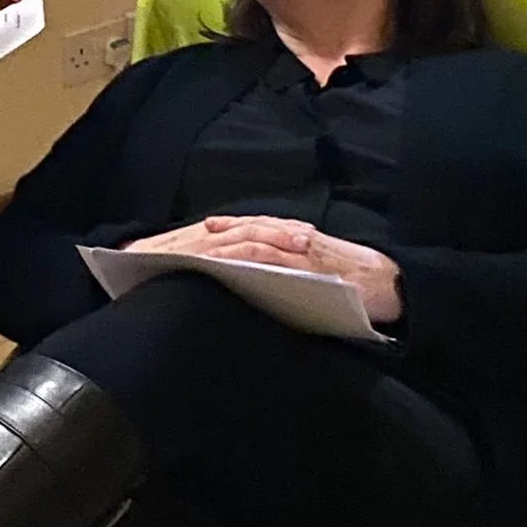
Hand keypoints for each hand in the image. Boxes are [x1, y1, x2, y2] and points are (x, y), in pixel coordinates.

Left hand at [127, 215, 403, 324]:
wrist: (392, 288)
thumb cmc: (339, 289)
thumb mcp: (291, 284)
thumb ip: (258, 281)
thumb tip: (211, 292)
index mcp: (270, 240)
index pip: (213, 237)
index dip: (175, 243)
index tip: (138, 255)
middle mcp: (277, 233)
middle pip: (216, 233)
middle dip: (174, 241)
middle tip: (134, 255)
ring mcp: (292, 242)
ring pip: (237, 237)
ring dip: (198, 247)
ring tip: (163, 258)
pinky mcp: (309, 255)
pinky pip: (269, 250)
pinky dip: (240, 252)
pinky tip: (213, 258)